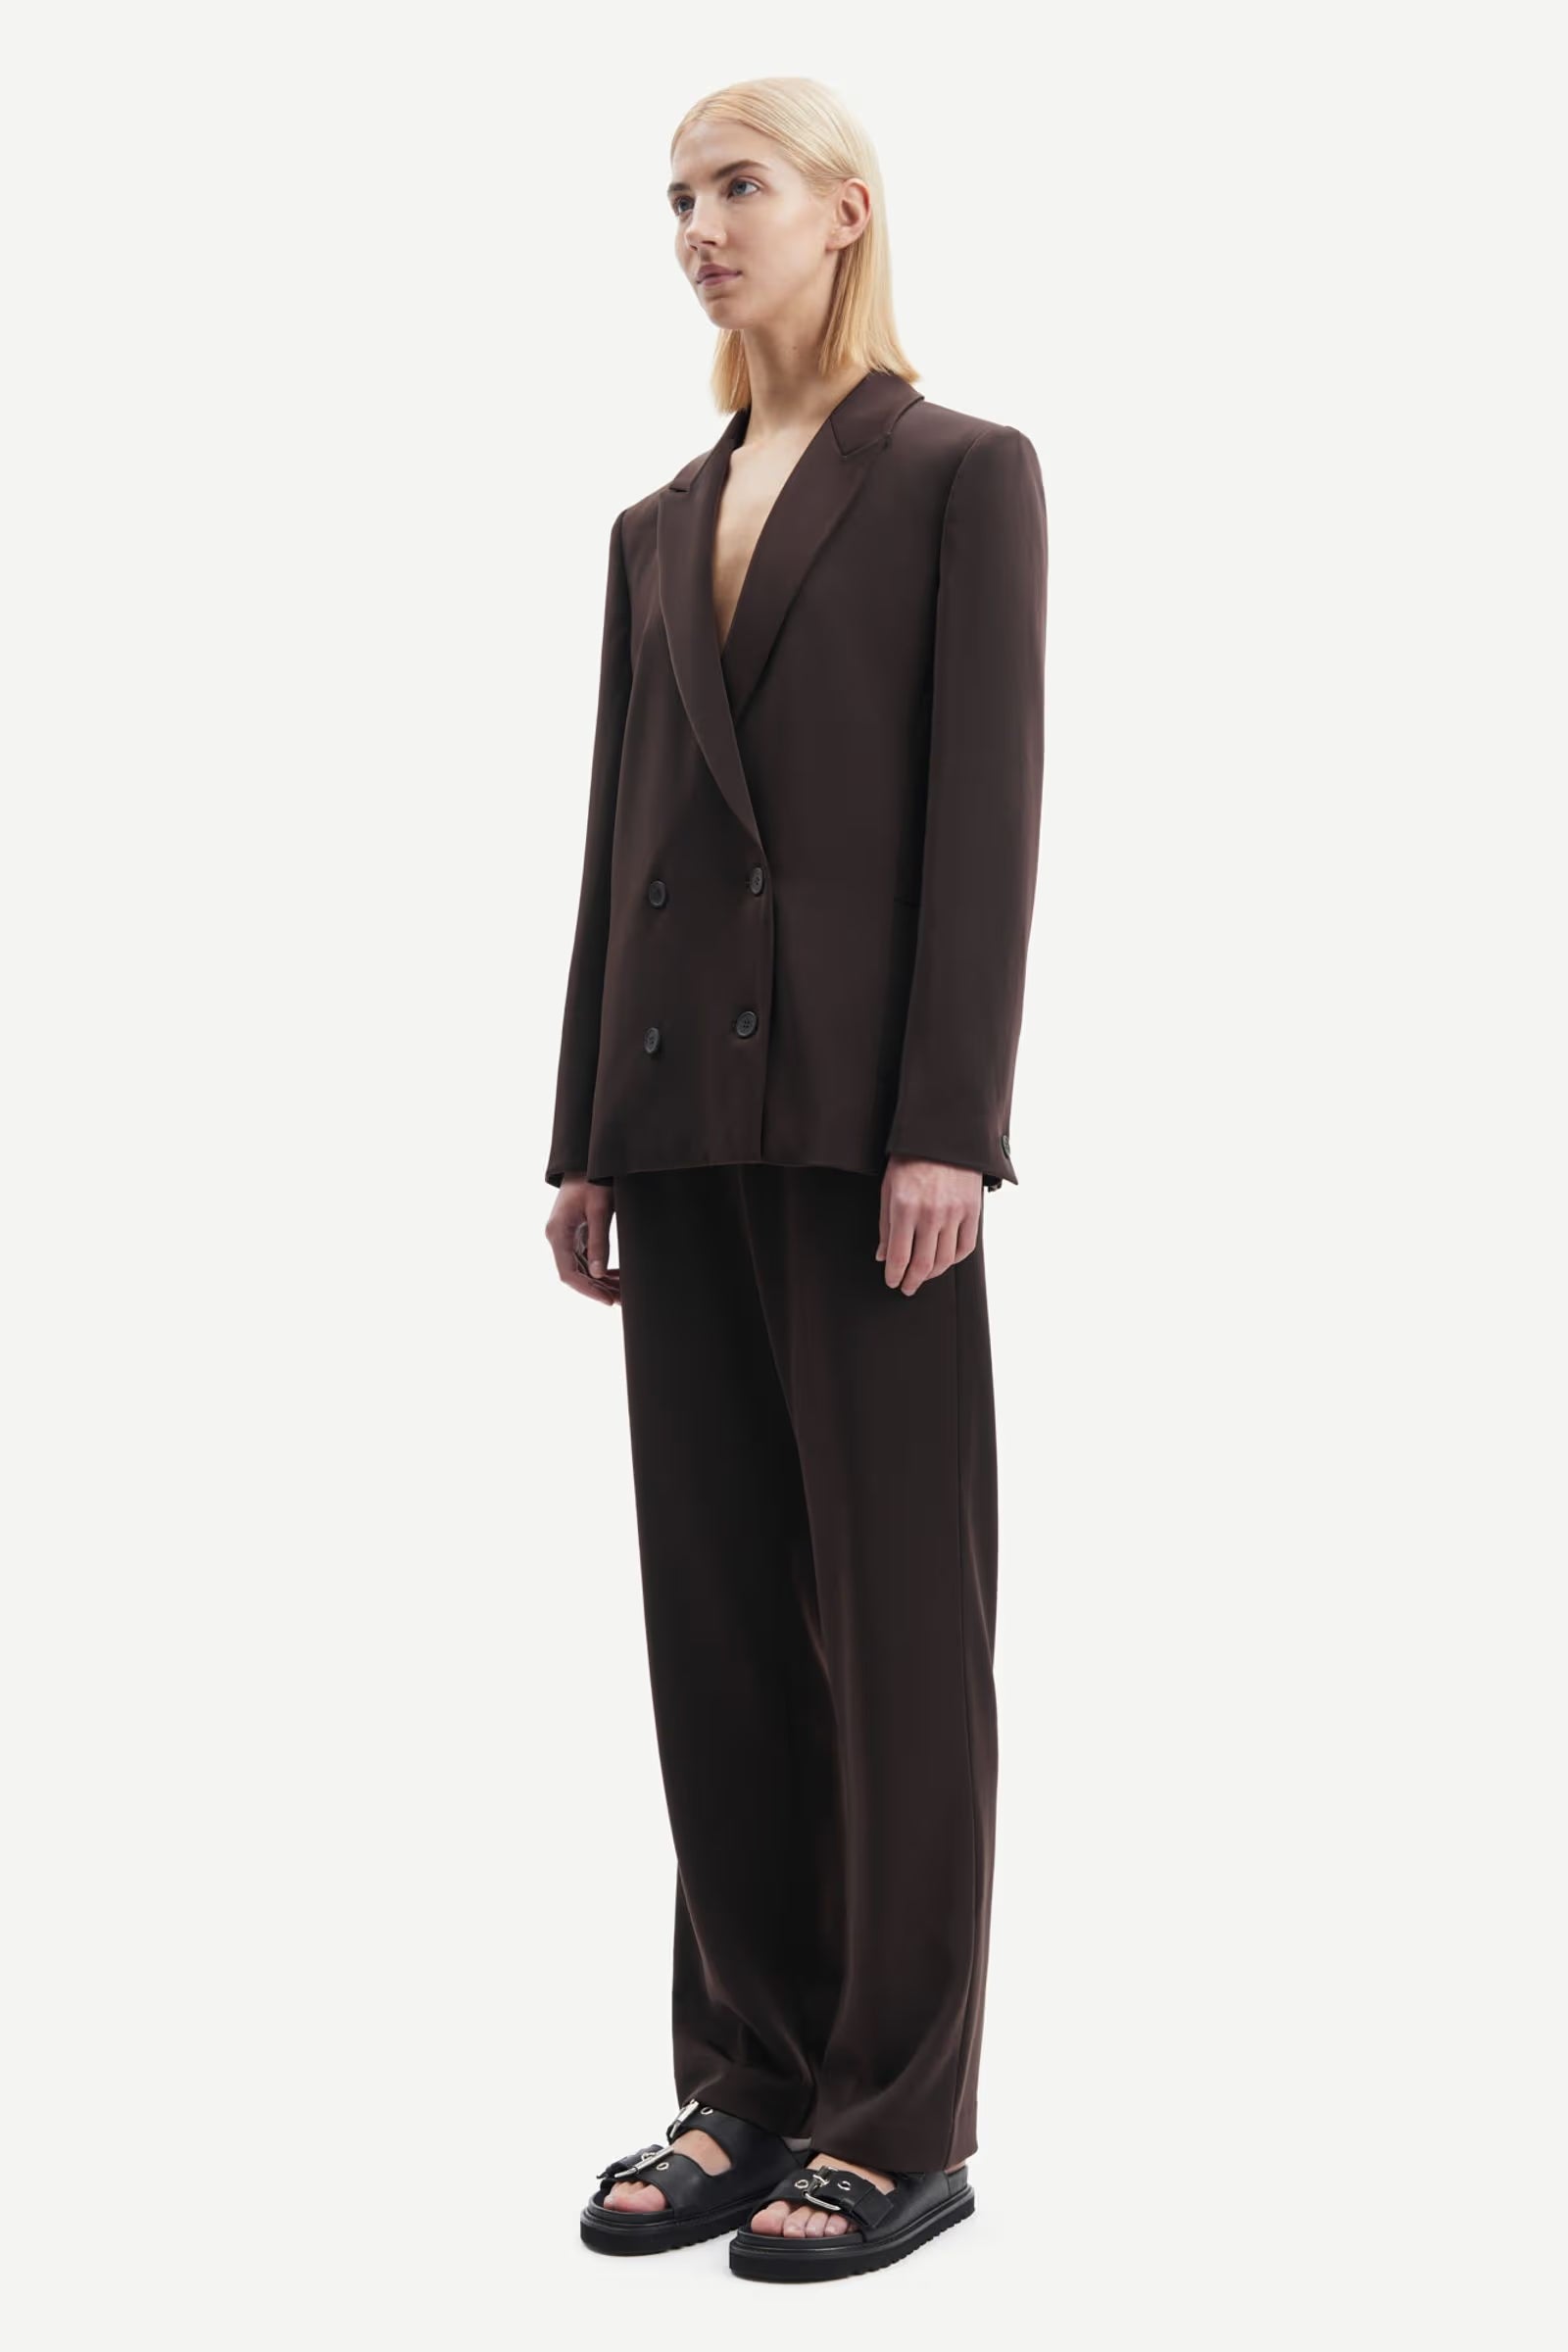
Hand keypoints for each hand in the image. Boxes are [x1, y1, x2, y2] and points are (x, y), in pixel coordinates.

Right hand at [546, 1175, 619, 1304]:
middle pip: (576, 1274)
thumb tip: (598, 1275)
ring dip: (601, 1281)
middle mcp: (557, 1237)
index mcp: (558, 1233)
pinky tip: (616, 1277)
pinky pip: (585, 1258)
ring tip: (624, 1292)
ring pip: (581, 1268)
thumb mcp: (599, 1210)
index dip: (588, 1290)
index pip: (569, 1273)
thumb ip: (599, 1242)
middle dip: (599, 1289)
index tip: (608, 1300)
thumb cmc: (593, 1180)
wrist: (586, 1160)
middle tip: (623, 1300)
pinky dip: (600, 1268)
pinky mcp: (574, 1233)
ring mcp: (564, 1236)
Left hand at [877, 1156, 982, 1293]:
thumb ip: (885, 1225)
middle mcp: (931, 1214)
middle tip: (907, 1287)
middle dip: (913, 1281)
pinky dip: (955, 1259)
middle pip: (923, 1264)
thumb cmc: (910, 1159)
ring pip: (945, 1260)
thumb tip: (883, 1256)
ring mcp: (954, 1213)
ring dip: (932, 1274)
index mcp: (905, 1208)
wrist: (943, 1135)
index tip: (892, 1282)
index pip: (899, 1257)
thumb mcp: (888, 1188)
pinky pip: (966, 1246)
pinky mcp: (972, 1210)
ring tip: (923, 1276)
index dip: (894, 1276)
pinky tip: (945, 1260)